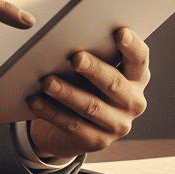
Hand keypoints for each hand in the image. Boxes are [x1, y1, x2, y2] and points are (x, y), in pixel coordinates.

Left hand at [27, 26, 149, 160]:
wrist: (75, 125)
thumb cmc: (85, 84)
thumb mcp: (93, 70)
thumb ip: (91, 54)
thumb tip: (65, 35)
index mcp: (136, 78)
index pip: (139, 60)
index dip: (132, 46)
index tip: (120, 32)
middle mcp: (133, 103)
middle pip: (115, 83)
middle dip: (94, 69)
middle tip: (76, 57)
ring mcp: (118, 125)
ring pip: (91, 107)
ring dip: (67, 93)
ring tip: (47, 81)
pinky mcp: (97, 141)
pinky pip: (72, 125)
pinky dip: (51, 112)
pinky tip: (35, 101)